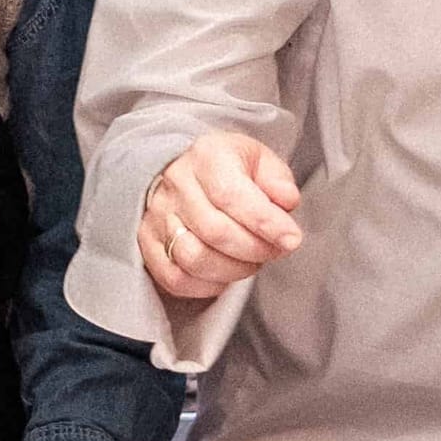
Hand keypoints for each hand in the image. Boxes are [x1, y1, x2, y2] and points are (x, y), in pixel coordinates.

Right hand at [136, 131, 303, 300]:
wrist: (188, 171)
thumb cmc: (230, 169)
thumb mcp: (261, 160)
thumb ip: (278, 180)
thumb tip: (286, 201)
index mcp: (206, 156)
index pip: (231, 194)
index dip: (265, 222)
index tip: (291, 238)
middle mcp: (176, 184)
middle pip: (215, 231)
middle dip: (255, 249)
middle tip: (275, 250)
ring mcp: (157, 215)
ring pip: (194, 258)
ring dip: (233, 270)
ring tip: (251, 261)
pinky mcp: (149, 243)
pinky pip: (176, 278)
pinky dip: (207, 285)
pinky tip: (225, 273)